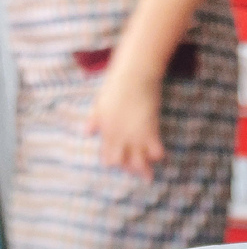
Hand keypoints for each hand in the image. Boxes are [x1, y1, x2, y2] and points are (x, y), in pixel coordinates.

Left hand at [86, 64, 164, 180]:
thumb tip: (87, 132)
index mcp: (106, 130)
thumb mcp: (100, 103)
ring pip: (139, 162)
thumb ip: (94, 120)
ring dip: (143, 169)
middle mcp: (120, 137)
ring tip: (147, 174)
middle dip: (128, 169)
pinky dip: (157, 155)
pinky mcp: (150, 131)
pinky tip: (158, 154)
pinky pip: (155, 152)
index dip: (112, 163)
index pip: (107, 157)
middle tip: (135, 170)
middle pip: (122, 164)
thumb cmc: (116, 85)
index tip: (118, 164)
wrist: (134, 74)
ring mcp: (135, 136)